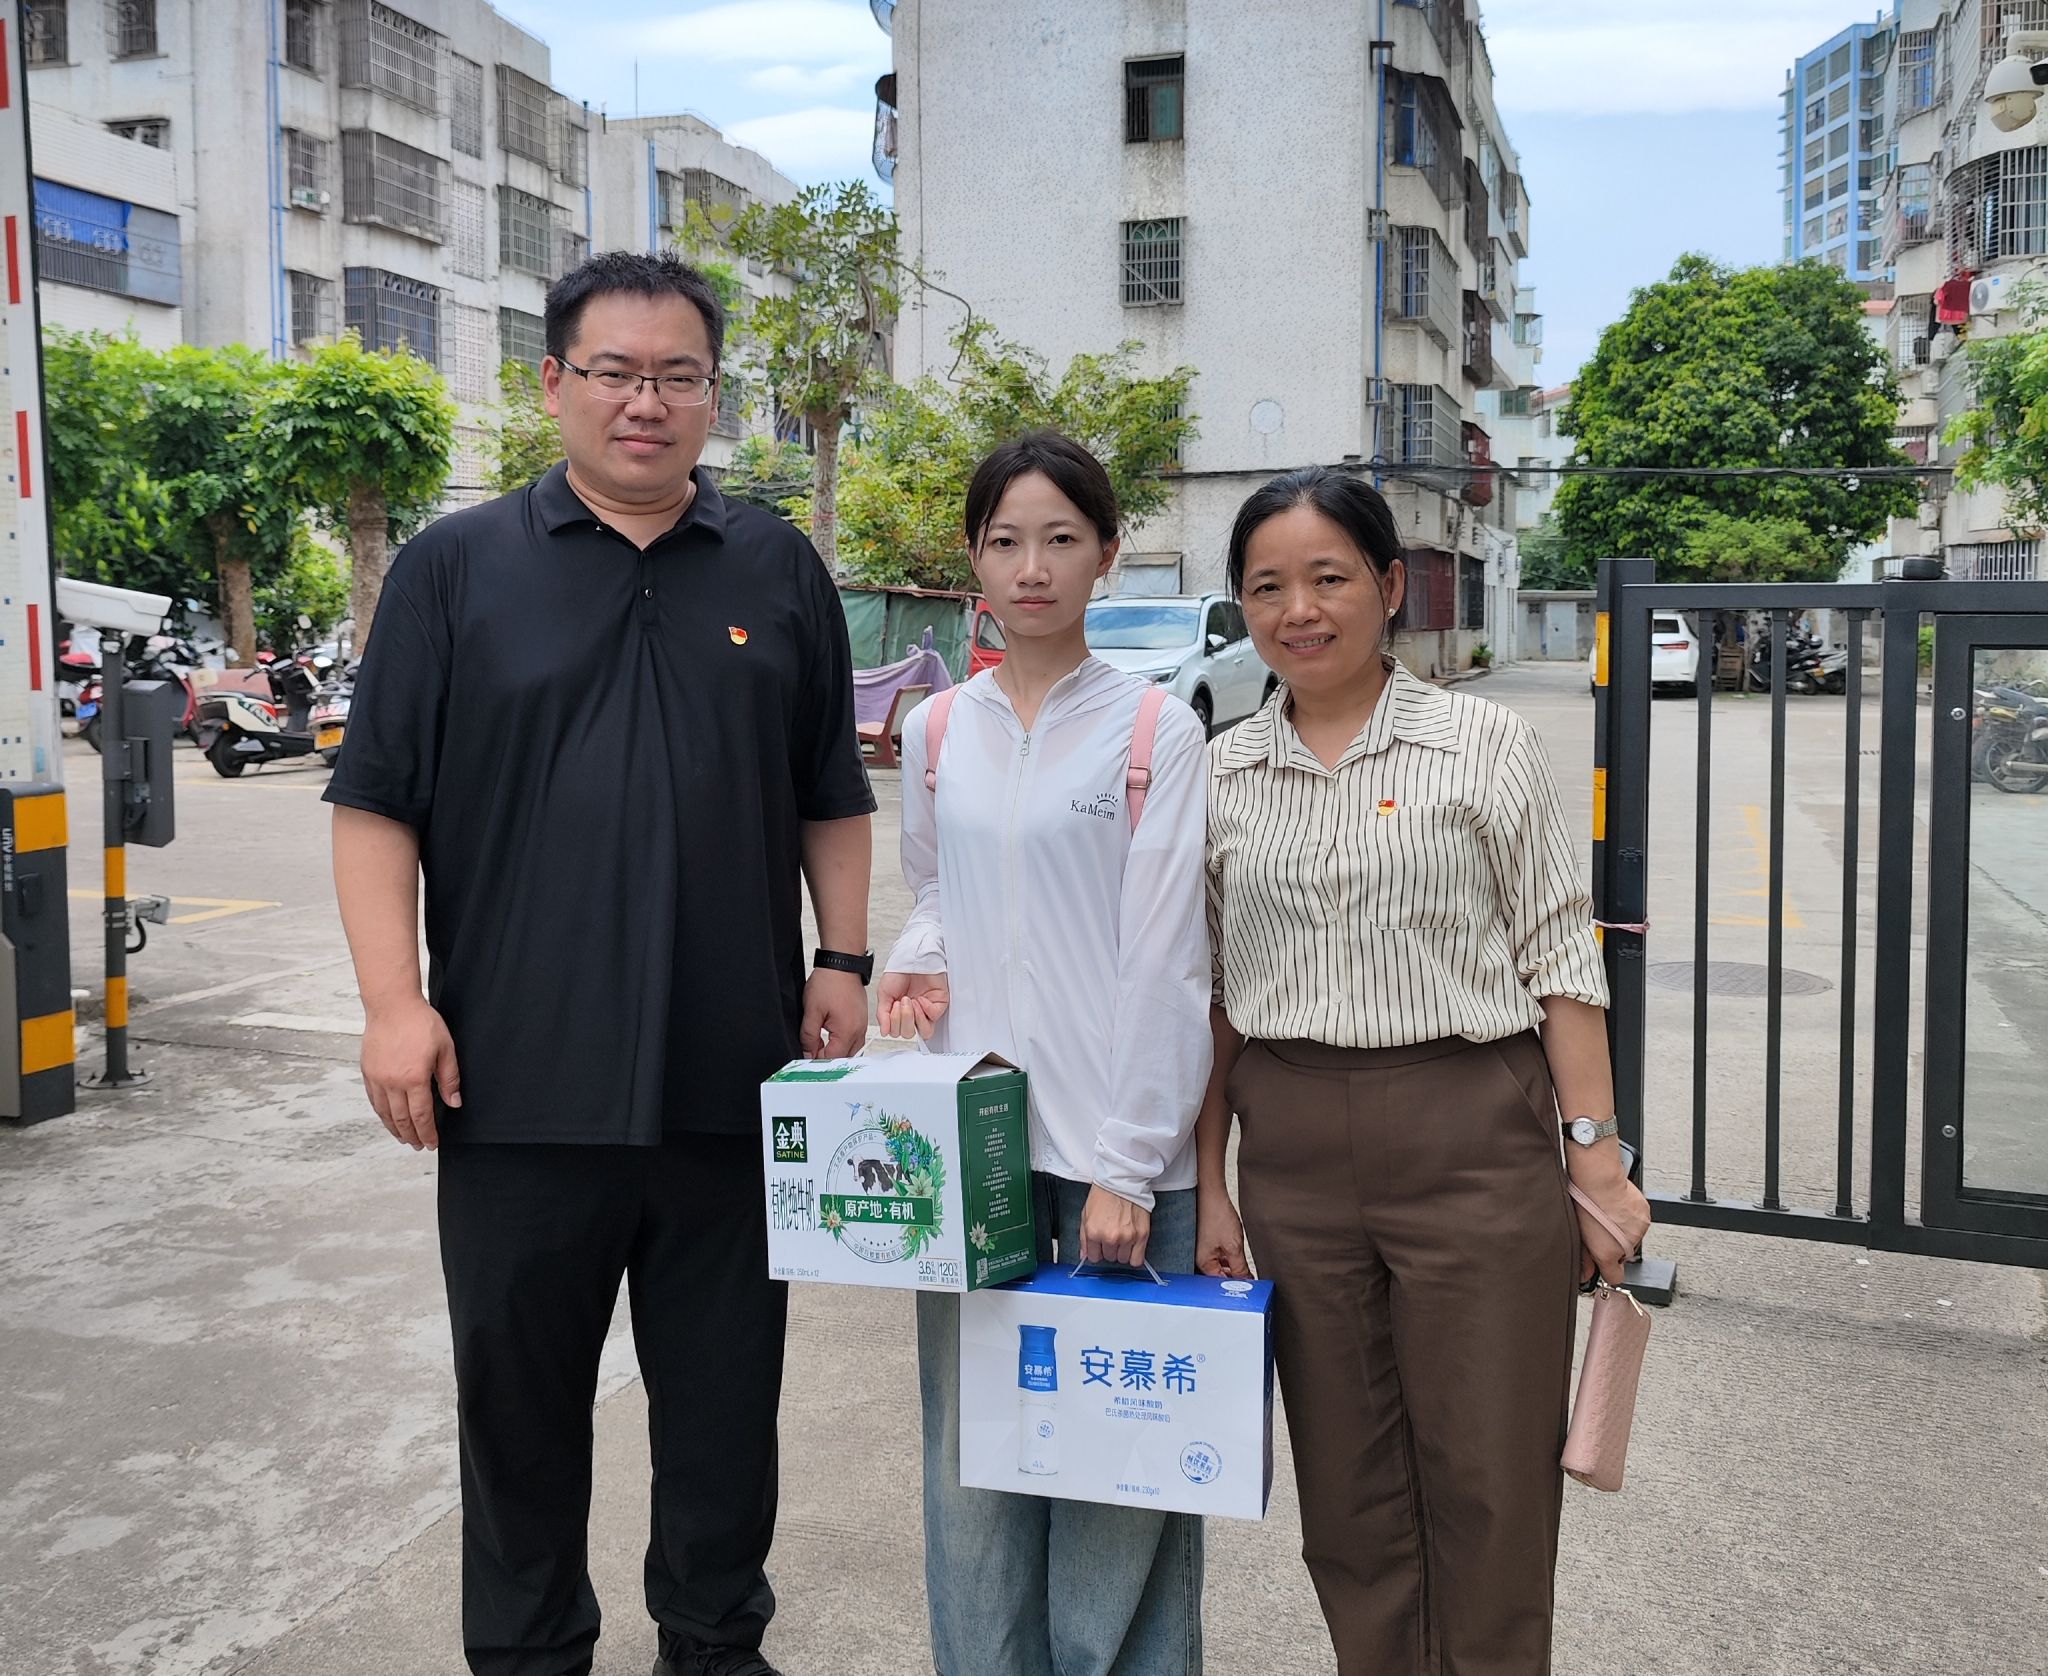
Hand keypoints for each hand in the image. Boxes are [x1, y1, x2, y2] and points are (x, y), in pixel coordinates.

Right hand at [361, 996, 459, 1150]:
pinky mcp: (367, 1072)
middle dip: (412, 1136)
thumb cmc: (420, 1022)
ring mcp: (377, 1078)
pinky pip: (374, 1100)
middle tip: (420, 1145)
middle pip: (401, 1119)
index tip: (432, 1144)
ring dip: (395, 1129)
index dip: (427, 1133)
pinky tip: (388, 1118)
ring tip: (405, 1138)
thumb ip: (450, 1078)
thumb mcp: (445, 1048)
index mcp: (414, 1078)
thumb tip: (454, 1103)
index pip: (421, 1116)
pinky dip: (382, 1114)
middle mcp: (392, 1082)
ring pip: (385, 1113)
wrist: (392, 1005)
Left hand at [801, 967, 868, 1058]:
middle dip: (826, 1057)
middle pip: (844, 1057)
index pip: (833, 1058)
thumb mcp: (812, 1011)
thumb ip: (808, 1036)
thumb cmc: (829, 982)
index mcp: (847, 1031)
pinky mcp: (861, 1019)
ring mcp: (862, 1025)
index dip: (817, 1060)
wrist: (842, 964)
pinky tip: (830, 1034)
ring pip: (850, 1049)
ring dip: (835, 1049)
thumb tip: (807, 1052)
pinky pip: (854, 1038)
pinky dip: (842, 1041)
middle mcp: (859, 1030)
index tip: (806, 1056)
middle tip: (810, 1049)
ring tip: (819, 1042)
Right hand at [877, 970, 949, 1040]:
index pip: (897, 1032)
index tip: (892, 1006)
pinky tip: (921, 999)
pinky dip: (926, 1009)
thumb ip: (883, 1014)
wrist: (910, 957)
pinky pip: (934, 1016)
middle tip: (901, 1003)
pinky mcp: (939, 1004)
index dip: (894, 1024)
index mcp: (900, 1014)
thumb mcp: (884, 994)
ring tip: (911, 1002)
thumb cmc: (898, 972)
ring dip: (914, 1019)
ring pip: (925, 1031)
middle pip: (909, 1034)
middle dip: (903, 1020)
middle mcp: (914, 1014)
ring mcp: (927, 1010)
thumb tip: (884, 1031)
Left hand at [1079, 1185, 1150, 1267]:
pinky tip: (1132, 1247)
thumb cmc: (1104, 1194)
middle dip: (1109, 1249)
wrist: (1122, 1180)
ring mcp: (1127, 1237)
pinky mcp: (1142, 1235)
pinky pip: (1138, 1259)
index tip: (1099, 1246)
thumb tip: (1085, 1255)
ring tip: (1122, 1238)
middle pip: (1109, 1258)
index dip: (1096, 1251)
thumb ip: (1084, 1238)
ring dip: (1122, 1251)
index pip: (1094, 1257)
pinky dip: (1135, 1256)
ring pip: (1123, 1259)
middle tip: (1112, 1236)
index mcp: (1094, 1232)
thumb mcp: (1086, 1214)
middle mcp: (1110, 1237)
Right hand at [1195, 1185, 1251, 1277]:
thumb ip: (1240, 1268)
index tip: (1250, 1285)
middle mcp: (1199, 1258)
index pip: (1221, 1283)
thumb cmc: (1216, 1215)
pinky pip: (1217, 1255)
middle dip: (1234, 1277)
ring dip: (1231, 1266)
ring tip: (1243, 1263)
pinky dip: (1227, 1256)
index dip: (1237, 1285)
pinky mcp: (1205, 1241)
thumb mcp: (1234, 1246)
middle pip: (1218, 1276)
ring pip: (1219, 1265)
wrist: (1211, 1193)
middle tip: (1248, 1276)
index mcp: (1203, 1263)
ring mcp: (1201, 1249)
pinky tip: (1235, 1251)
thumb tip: (1246, 1281)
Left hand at [1566, 1145, 1652, 1285]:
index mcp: (1608, 1253)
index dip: (1607, 1269)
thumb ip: (1584, 1257)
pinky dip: (1629, 1219)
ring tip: (1608, 1215)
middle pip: (1622, 1255)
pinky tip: (1617, 1208)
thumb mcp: (1578, 1233)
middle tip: (1600, 1230)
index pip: (1615, 1277)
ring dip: (1622, 1231)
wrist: (1599, 1177)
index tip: (1602, 1264)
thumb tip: (1585, 1273)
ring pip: (1631, 1238)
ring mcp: (1639, 1230)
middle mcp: (1627, 1245)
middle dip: (1613, 1246)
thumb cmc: (1584, 1201)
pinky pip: (1638, 1223)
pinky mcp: (1645, 1216)